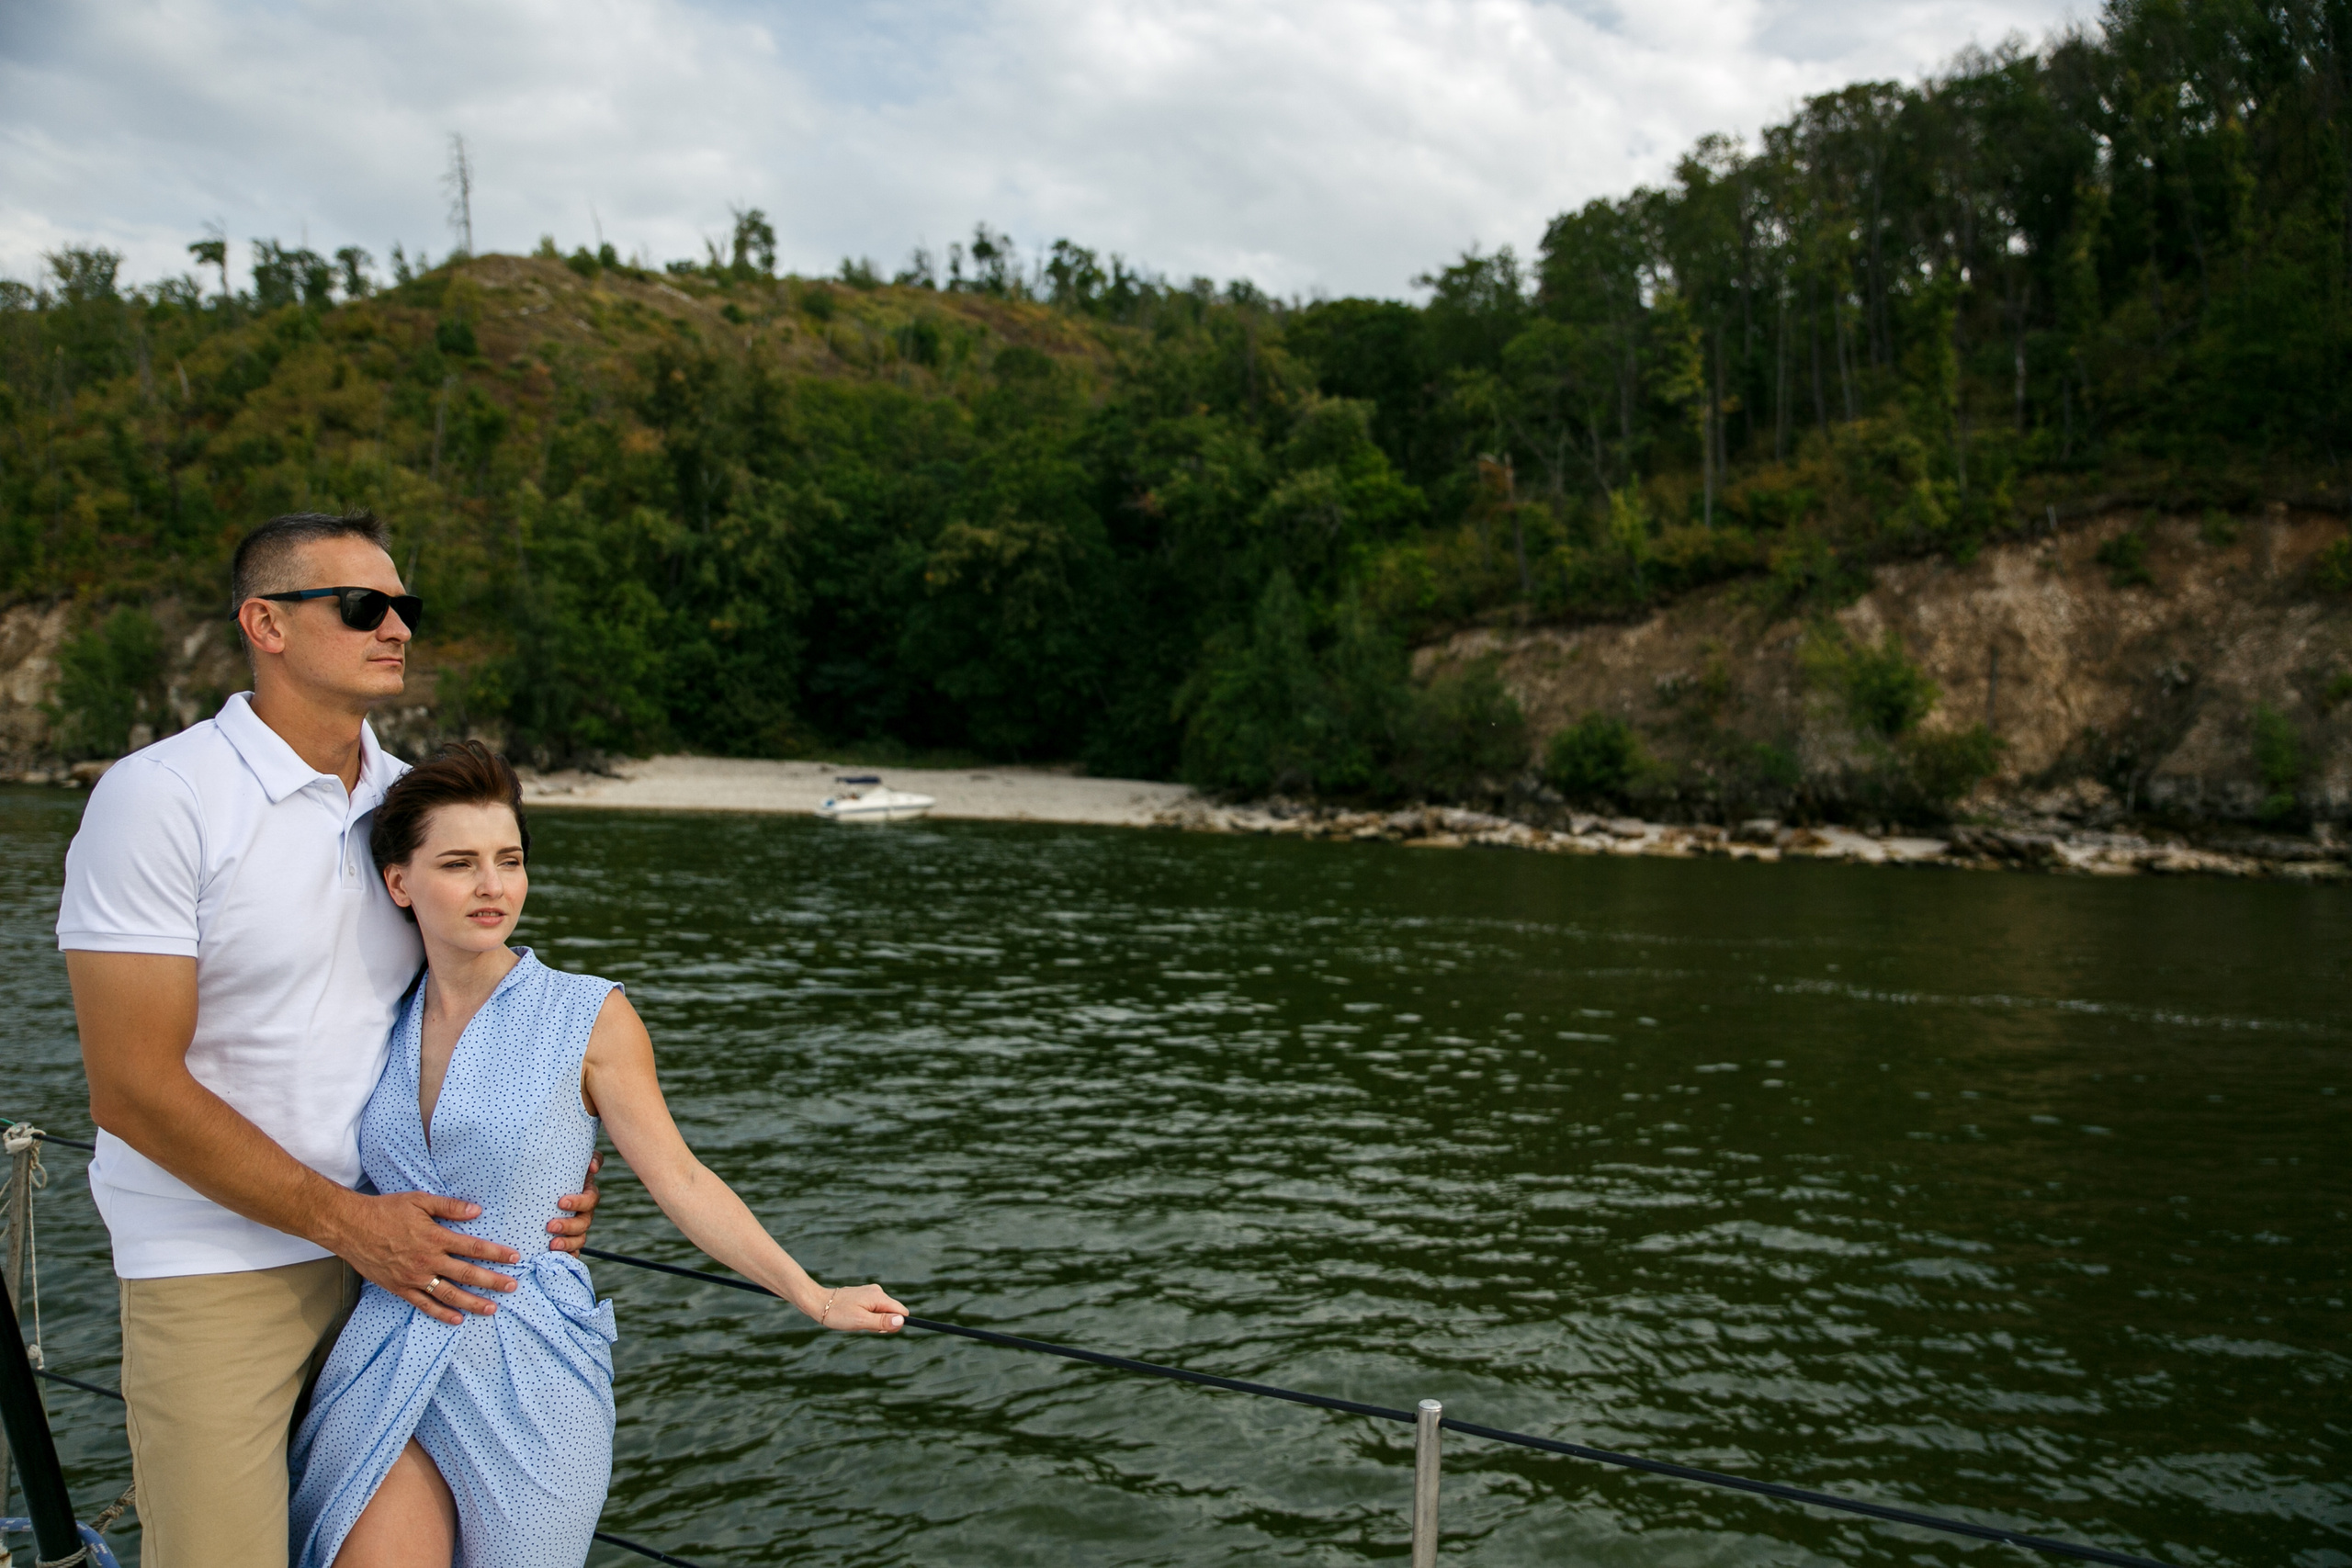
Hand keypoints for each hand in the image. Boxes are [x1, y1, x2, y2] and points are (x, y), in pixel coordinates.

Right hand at [333, 1190, 521, 1326]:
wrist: (350, 1227)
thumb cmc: (385, 1211)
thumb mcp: (420, 1201)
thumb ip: (450, 1207)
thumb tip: (476, 1211)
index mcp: (435, 1238)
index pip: (473, 1247)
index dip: (496, 1253)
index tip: (514, 1257)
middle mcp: (427, 1261)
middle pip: (467, 1274)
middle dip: (492, 1281)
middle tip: (512, 1286)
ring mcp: (413, 1277)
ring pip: (449, 1294)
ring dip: (472, 1302)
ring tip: (491, 1308)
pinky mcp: (400, 1288)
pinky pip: (424, 1305)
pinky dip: (441, 1313)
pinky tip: (457, 1319)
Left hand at [547, 1152, 601, 1253]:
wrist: (546, 1188)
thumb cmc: (560, 1173)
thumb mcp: (572, 1162)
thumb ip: (589, 1158)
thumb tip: (593, 1168)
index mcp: (587, 1194)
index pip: (590, 1200)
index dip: (578, 1202)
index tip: (561, 1202)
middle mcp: (585, 1212)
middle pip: (584, 1223)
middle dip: (569, 1226)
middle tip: (551, 1226)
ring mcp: (578, 1228)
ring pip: (580, 1239)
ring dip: (567, 1243)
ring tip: (551, 1245)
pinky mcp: (569, 1240)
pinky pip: (573, 1251)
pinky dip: (568, 1255)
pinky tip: (555, 1257)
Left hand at [814, 1283, 907, 1333]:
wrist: (818, 1302)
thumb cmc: (838, 1313)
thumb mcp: (861, 1321)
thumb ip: (882, 1322)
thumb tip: (902, 1321)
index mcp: (879, 1297)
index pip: (901, 1311)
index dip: (894, 1324)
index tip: (878, 1329)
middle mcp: (877, 1291)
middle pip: (891, 1312)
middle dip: (881, 1323)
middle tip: (862, 1324)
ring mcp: (870, 1293)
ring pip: (882, 1312)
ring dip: (872, 1321)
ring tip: (855, 1320)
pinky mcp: (863, 1296)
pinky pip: (873, 1309)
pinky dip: (866, 1316)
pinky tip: (853, 1316)